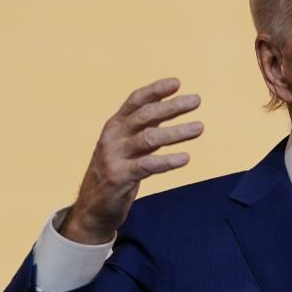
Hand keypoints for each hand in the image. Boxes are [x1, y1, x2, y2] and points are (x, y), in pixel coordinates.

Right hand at [61, 77, 202, 243]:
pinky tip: (185, 158)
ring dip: (176, 132)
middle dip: (172, 106)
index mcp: (114, 126)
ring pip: (149, 138)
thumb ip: (145, 128)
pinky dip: (168, 161)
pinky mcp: (119, 177)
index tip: (177, 83)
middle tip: (196, 101)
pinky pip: (147, 165)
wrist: (93, 208)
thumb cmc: (115, 173)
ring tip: (199, 128)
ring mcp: (114, 157)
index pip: (135, 101)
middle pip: (145, 115)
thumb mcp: (127, 146)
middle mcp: (112, 137)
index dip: (155, 90)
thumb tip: (170, 108)